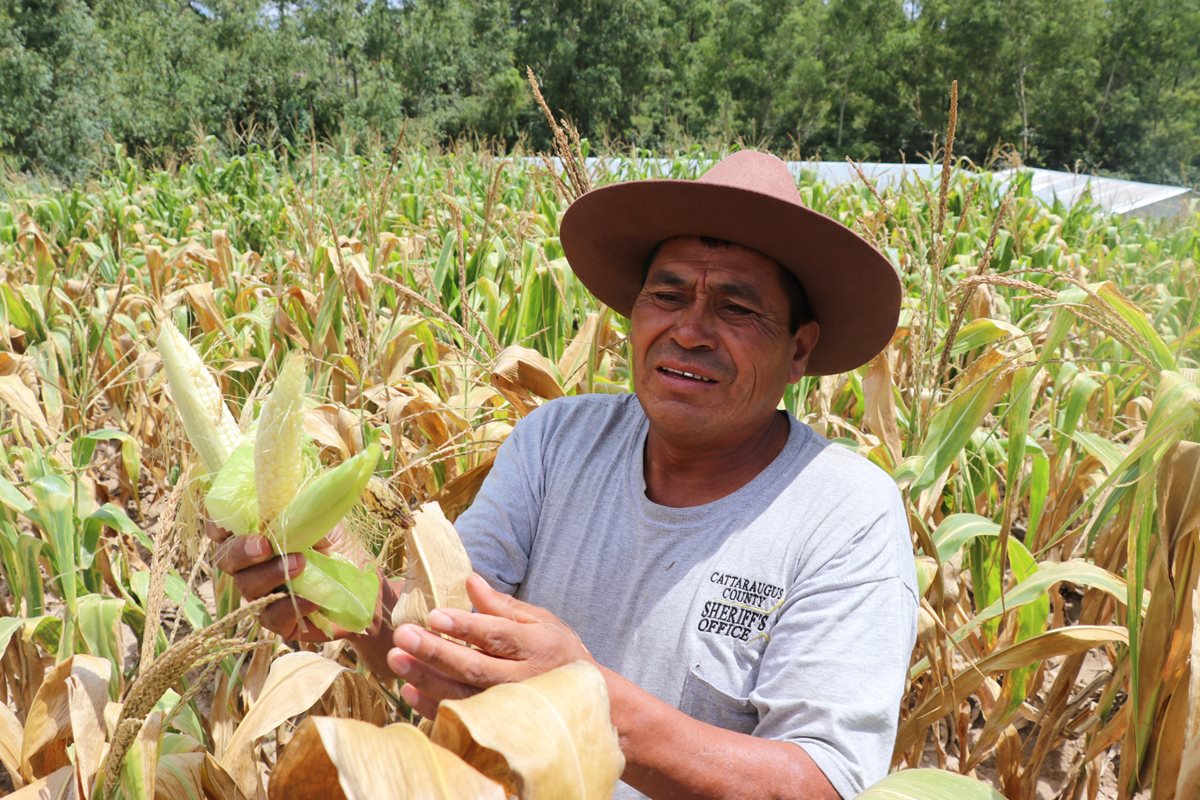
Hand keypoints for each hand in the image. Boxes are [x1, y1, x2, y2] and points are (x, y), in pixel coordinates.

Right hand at [204, 519, 366, 641]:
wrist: (369, 592)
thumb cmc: (343, 552)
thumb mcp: (328, 524)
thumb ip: (306, 511)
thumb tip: (292, 500)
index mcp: (260, 535)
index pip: (224, 528)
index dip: (219, 524)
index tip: (229, 523)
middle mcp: (254, 565)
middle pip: (226, 558)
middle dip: (241, 550)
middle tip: (264, 545)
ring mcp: (263, 594)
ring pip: (247, 585)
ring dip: (271, 573)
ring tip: (300, 564)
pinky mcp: (278, 621)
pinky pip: (272, 615)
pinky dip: (290, 605)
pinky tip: (312, 598)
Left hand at [386, 573, 591, 717]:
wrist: (586, 703)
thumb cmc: (559, 654)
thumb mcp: (541, 621)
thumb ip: (502, 605)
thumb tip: (469, 580)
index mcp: (536, 647)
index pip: (497, 635)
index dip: (466, 627)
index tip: (435, 616)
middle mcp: (522, 679)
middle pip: (474, 667)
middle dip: (436, 652)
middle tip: (403, 635)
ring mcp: (508, 708)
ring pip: (463, 695)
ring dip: (427, 679)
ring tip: (397, 660)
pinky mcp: (496, 727)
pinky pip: (460, 719)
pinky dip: (432, 707)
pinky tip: (408, 690)